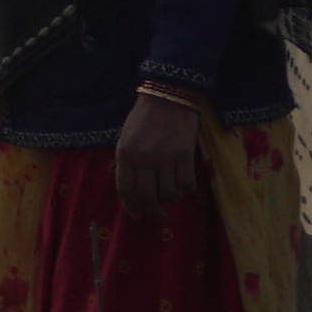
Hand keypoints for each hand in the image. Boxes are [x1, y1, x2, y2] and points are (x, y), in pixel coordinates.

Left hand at [112, 81, 207, 214]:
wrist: (167, 97)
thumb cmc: (144, 117)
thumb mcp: (126, 138)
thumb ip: (128, 161)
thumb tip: (133, 190)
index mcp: (124, 153)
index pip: (125, 189)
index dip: (131, 206)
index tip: (138, 215)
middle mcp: (143, 158)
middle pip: (147, 196)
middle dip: (153, 210)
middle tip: (159, 214)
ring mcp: (165, 157)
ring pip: (168, 193)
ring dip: (171, 200)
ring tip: (172, 197)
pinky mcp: (185, 155)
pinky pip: (186, 183)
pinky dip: (186, 190)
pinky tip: (185, 187)